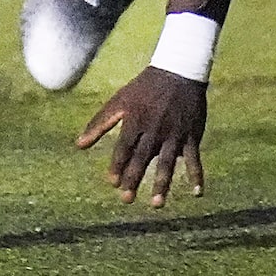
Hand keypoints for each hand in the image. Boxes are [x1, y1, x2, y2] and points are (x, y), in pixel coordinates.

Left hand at [76, 65, 207, 205]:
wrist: (177, 72)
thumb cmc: (143, 88)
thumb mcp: (118, 101)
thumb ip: (99, 123)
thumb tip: (78, 145)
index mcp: (135, 120)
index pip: (124, 147)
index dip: (118, 165)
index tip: (112, 183)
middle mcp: (154, 129)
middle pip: (142, 158)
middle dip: (134, 178)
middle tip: (126, 199)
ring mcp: (174, 134)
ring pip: (167, 163)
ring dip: (162, 183)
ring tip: (155, 203)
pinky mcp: (191, 135)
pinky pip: (194, 158)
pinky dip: (197, 175)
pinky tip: (196, 193)